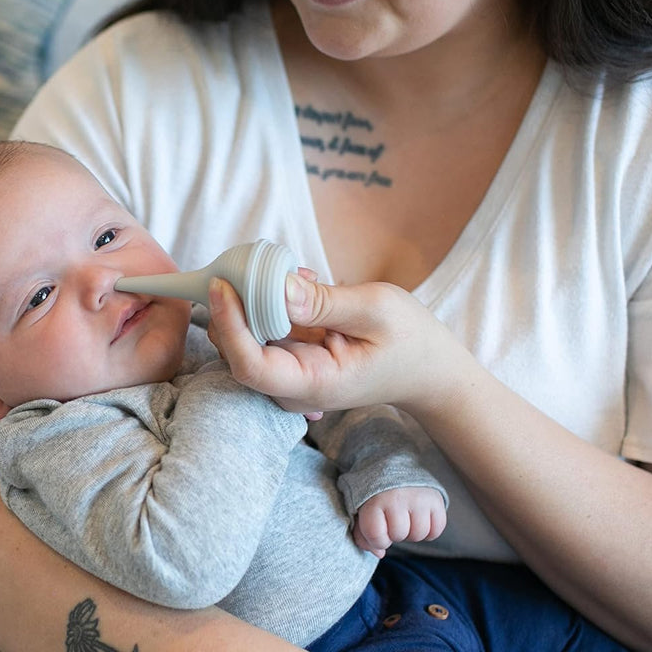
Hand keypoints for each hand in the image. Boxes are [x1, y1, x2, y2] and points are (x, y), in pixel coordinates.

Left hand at [207, 274, 465, 415]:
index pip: (250, 366)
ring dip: (251, 301)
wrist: (429, 370)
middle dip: (232, 307)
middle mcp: (294, 388)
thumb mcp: (375, 310)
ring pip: (246, 339)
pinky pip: (265, 332)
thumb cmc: (411, 341)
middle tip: (248, 263)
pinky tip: (302, 284)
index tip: (222, 284)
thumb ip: (323, 302)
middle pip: (238, 351)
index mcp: (314, 383)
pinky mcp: (294, 360)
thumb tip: (276, 287)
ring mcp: (292, 376)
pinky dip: (269, 303)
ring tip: (290, 273)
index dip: (229, 325)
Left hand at [355, 487, 446, 557]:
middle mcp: (398, 498)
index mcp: (374, 500)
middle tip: (393, 519)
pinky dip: (429, 530)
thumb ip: (363, 535)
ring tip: (406, 518)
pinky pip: (437, 529)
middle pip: (399, 535)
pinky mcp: (436, 499)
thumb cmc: (375, 494)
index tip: (378, 528)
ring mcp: (419, 498)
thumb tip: (380, 554)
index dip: (378, 539)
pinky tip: (420, 518)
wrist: (393, 464)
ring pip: (419, 534)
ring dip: (412, 532)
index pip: (377, 537)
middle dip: (395, 533)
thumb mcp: (361, 510)